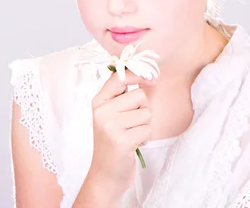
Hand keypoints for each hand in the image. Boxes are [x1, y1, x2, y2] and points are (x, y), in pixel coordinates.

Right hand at [87, 69, 155, 196]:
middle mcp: (101, 111)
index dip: (138, 75)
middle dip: (144, 109)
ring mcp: (110, 126)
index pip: (119, 77)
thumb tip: (145, 76)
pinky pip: (147, 129)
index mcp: (98, 101)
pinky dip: (145, 138)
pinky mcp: (121, 141)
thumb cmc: (112, 142)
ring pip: (146, 113)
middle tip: (132, 123)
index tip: (151, 80)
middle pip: (140, 95)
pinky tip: (134, 144)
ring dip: (145, 126)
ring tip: (132, 135)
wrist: (105, 174)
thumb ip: (121, 95)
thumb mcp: (109, 115)